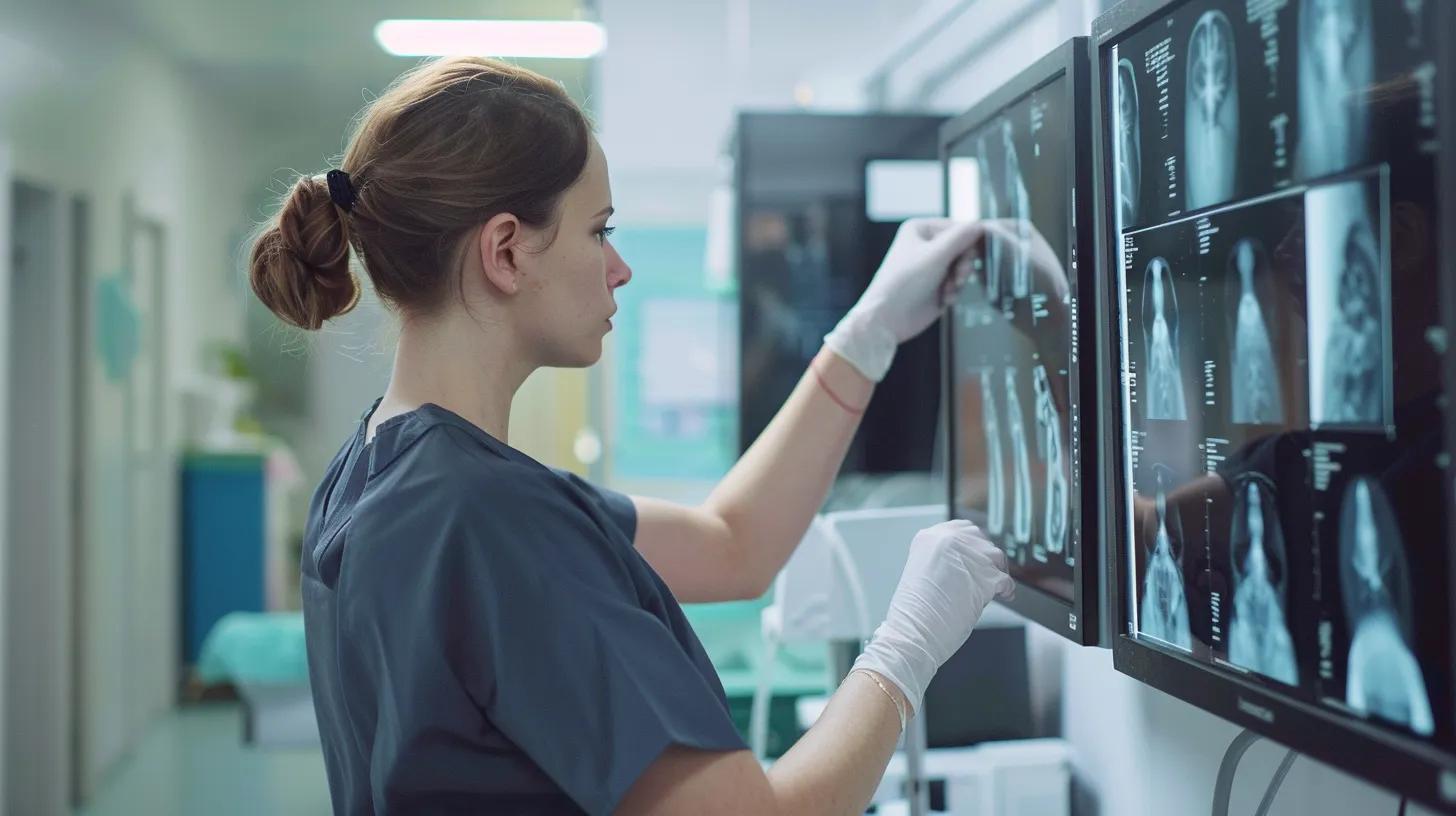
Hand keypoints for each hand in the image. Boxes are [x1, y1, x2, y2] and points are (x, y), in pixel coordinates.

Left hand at [824, 218, 994, 381]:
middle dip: (963, 264)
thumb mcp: (935, 255)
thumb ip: (961, 237)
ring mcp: (932, 266)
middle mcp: (927, 245)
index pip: (958, 228)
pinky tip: (944, 298)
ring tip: (948, 289)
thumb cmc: (903, 283)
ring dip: (959, 280)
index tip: (976, 253)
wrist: (888, 318)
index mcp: (921, 229)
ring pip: (963, 267)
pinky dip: (954, 291)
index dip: (969, 242)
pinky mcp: (936, 285)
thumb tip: (981, 224)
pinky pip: (958, 283)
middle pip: (964, 248)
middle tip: (959, 276)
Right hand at [851, 520, 1013, 715]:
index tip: (977, 556)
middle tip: (986, 575)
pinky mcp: (985, 577)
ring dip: (996, 573)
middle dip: (986, 558)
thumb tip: (971, 561)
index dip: (972, 544)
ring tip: (991, 589)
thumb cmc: (914, 613)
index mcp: (928, 537)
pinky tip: (1002, 596)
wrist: (913, 633)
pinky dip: (1006, 590)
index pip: (962, 528)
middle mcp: (948, 540)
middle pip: (981, 540)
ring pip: (996, 557)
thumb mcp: (923, 571)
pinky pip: (1005, 580)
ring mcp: (968, 556)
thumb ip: (945, 560)